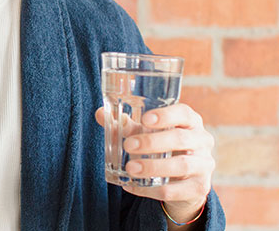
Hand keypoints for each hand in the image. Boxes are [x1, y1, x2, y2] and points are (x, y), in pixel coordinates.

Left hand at [95, 104, 214, 225]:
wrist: (184, 178)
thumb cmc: (163, 145)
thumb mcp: (146, 132)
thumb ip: (125, 124)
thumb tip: (99, 114)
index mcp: (190, 122)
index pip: (184, 113)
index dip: (166, 115)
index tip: (144, 119)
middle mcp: (202, 141)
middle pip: (181, 139)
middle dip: (153, 142)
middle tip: (128, 145)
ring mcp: (204, 165)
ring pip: (181, 165)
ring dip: (153, 167)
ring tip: (129, 168)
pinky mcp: (199, 188)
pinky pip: (175, 190)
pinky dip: (151, 190)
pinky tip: (131, 185)